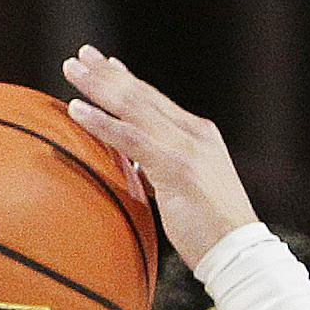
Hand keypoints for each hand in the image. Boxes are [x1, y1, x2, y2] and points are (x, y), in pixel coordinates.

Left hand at [62, 44, 260, 271]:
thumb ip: (162, 171)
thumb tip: (136, 165)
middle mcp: (194, 133)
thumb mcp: (185, 190)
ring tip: (71, 69)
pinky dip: (102, 122)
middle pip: (142, 96)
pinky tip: (77, 110)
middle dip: (108, 74)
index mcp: (199, 135)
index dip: (128, 81)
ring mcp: (186, 148)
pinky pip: (131, 139)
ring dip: (99, 86)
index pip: (156, 101)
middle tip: (79, 57)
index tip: (106, 64)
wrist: (238, 252)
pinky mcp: (176, 168)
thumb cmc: (210, 231)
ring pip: (134, 108)